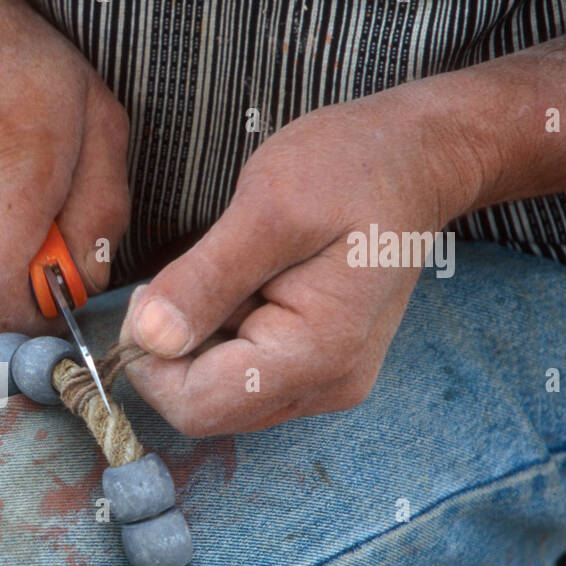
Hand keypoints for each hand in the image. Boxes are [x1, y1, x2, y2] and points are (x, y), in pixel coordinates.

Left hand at [120, 83, 486, 436]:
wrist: (417, 158)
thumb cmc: (351, 168)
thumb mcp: (267, 205)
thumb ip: (204, 278)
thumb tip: (147, 339)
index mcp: (316, 356)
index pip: (195, 406)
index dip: (151, 359)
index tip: (154, 293)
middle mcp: (326, 388)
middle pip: (204, 407)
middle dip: (176, 348)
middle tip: (196, 273)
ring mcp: (325, 384)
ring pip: (218, 393)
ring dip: (200, 339)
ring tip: (237, 273)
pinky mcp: (318, 371)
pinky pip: (242, 375)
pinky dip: (223, 334)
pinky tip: (250, 286)